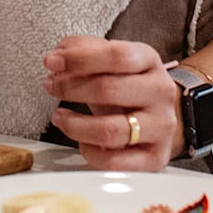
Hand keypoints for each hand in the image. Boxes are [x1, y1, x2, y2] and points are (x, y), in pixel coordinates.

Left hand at [42, 36, 182, 170]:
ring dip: (75, 125)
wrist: (160, 116)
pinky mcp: (155, 158)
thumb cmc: (128, 86)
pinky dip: (90, 153)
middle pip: (109, 90)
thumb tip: (59, 54)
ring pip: (110, 130)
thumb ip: (84, 50)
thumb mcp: (111, 61)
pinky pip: (115, 162)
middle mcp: (160, 92)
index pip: (116, 56)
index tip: (52, 62)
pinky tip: (82, 142)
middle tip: (51, 87)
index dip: (79, 59)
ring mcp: (161, 127)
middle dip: (70, 88)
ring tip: (59, 117)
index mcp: (149, 61)